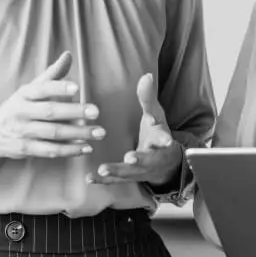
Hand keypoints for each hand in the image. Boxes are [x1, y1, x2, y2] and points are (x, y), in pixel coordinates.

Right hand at [0, 52, 104, 162]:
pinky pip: (50, 150)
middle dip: (74, 112)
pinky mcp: (25, 149)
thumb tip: (68, 55)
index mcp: (24, 94)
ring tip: (98, 132)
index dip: (59, 87)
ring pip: (53, 133)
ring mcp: (23, 132)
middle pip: (50, 112)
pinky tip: (86, 147)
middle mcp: (21, 112)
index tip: (77, 88)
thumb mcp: (30, 89)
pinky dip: (69, 150)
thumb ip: (52, 74)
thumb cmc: (18, 107)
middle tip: (96, 112)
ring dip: (78, 134)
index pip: (42, 88)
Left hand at [87, 72, 181, 187]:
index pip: (163, 138)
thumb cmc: (157, 133)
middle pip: (148, 160)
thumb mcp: (156, 114)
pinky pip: (116, 181)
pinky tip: (90, 178)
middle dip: (140, 159)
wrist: (165, 163)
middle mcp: (153, 157)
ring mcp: (141, 170)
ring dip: (117, 171)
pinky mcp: (129, 177)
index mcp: (160, 140)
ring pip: (130, 173)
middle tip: (130, 158)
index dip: (163, 139)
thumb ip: (148, 98)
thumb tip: (147, 75)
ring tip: (103, 169)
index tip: (165, 140)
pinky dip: (103, 180)